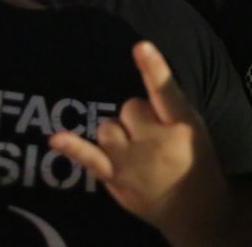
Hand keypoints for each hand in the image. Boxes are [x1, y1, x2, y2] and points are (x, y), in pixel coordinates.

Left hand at [49, 41, 228, 234]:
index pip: (165, 90)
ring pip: (107, 126)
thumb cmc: (194, 158)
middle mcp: (155, 140)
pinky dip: (72, 147)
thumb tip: (145, 80)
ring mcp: (132, 160)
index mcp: (181, 124)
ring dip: (117, 131)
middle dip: (137, 115)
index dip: (153, 67)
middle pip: (130, 106)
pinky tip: (56, 139)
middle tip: (152, 133)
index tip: (140, 45)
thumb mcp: (196, 127)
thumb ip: (171, 106)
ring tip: (133, 147)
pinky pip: (88, 157)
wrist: (193, 207)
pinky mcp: (114, 176)